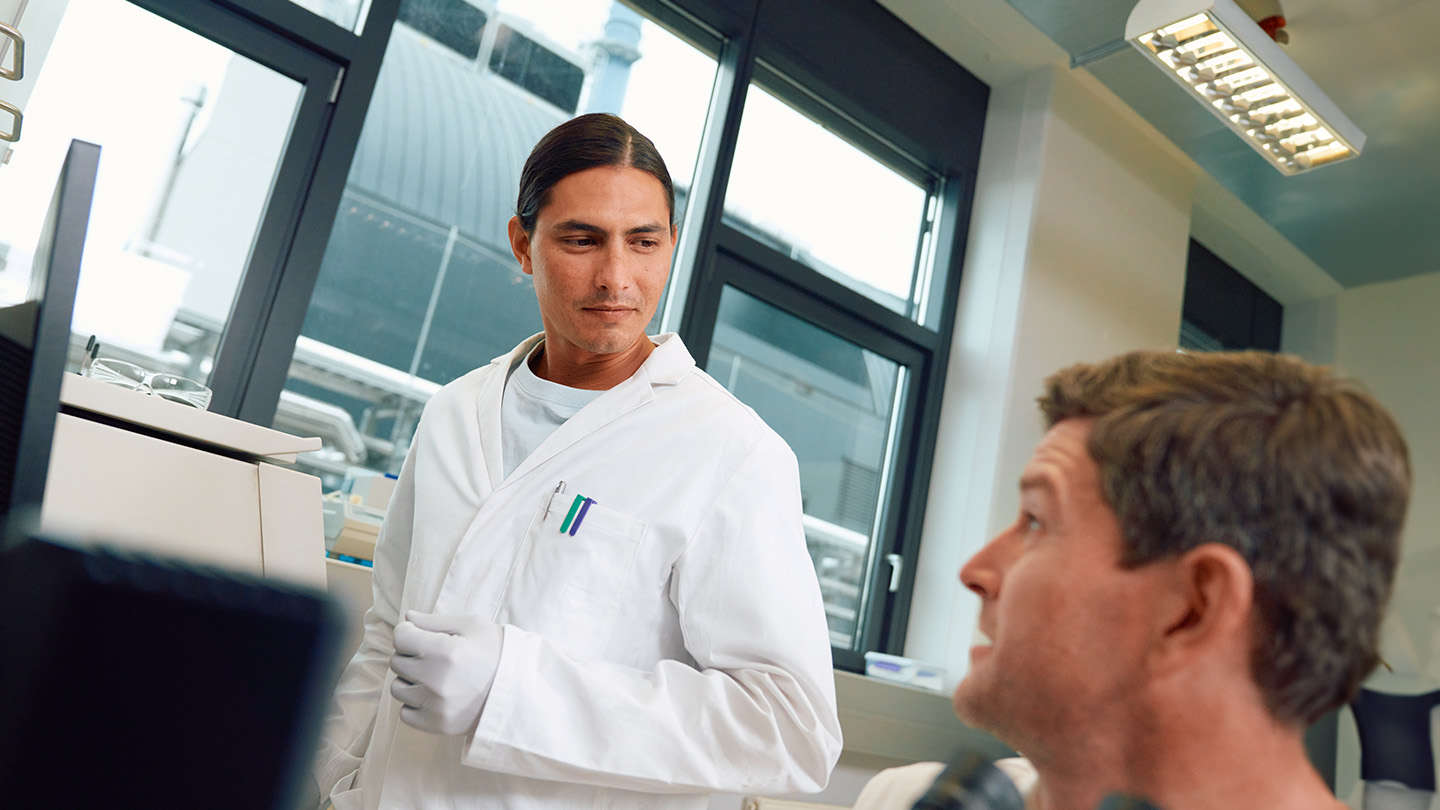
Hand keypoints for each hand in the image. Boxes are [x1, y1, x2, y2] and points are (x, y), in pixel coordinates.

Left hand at [389, 611, 502, 735]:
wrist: (519, 689)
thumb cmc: (496, 651)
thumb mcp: (472, 625)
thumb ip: (435, 621)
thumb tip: (407, 618)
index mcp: (444, 651)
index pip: (400, 637)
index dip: (409, 632)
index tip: (421, 635)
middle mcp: (436, 680)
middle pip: (397, 662)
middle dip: (411, 655)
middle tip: (433, 656)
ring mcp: (435, 706)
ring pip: (397, 689)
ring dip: (410, 680)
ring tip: (433, 677)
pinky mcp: (437, 725)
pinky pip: (405, 713)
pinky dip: (414, 704)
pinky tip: (433, 696)